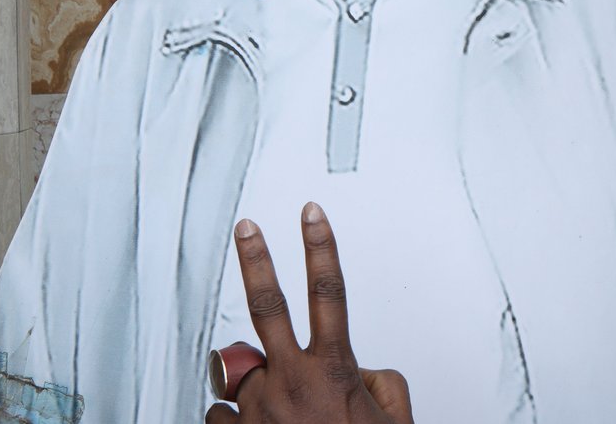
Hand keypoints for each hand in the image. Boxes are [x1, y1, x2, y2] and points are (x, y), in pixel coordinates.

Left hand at [205, 203, 414, 423]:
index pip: (330, 293)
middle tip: (247, 227)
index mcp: (334, 370)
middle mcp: (291, 381)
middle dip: (256, 259)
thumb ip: (380, 382)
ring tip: (281, 414)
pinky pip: (222, 415)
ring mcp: (259, 409)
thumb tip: (361, 370)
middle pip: (267, 305)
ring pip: (241, 374)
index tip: (311, 212)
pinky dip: (239, 420)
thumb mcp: (393, 417)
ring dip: (257, 388)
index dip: (320, 247)